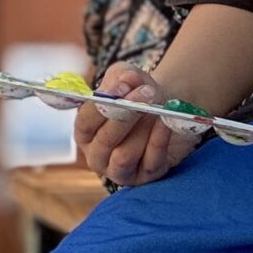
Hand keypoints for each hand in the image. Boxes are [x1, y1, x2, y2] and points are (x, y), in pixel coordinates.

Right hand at [75, 64, 201, 186]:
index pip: (85, 123)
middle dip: (126, 117)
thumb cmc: (139, 94)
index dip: (103, 105)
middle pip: (105, 141)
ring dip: (143, 131)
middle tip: (148, 94)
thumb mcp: (129, 78)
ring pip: (125, 156)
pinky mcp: (145, 176)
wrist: (168, 110)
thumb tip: (124, 82)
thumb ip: (122, 76)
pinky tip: (167, 121)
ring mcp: (119, 170)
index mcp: (85, 132)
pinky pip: (151, 161)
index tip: (126, 85)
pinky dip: (159, 140)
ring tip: (158, 109)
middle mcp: (97, 155)